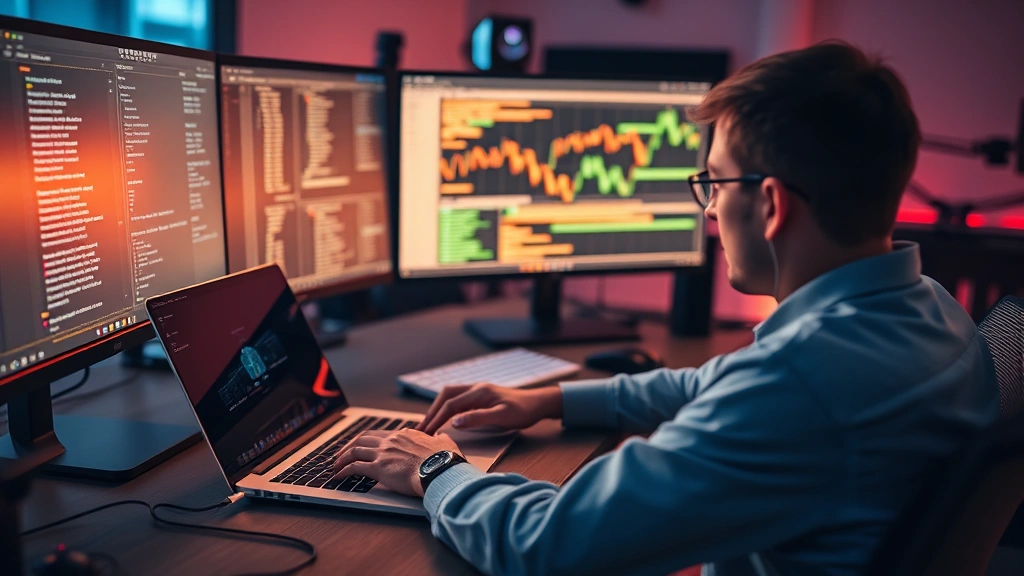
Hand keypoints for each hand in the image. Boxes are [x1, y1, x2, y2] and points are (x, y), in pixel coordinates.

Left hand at [333, 429, 461, 496]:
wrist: (440, 469)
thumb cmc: (444, 460)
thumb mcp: (445, 444)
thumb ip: (441, 439)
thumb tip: (442, 436)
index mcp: (405, 434)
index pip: (381, 434)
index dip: (369, 440)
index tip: (363, 446)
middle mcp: (392, 440)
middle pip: (363, 438)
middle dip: (350, 445)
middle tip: (342, 454)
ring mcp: (383, 452)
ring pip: (355, 450)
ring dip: (342, 458)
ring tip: (335, 466)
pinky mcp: (378, 468)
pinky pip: (355, 467)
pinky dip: (344, 471)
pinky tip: (339, 476)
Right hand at [416, 383, 562, 435]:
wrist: (538, 404)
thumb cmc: (522, 411)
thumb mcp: (502, 417)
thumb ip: (478, 418)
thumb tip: (454, 421)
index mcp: (479, 391)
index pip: (451, 404)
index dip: (437, 418)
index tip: (426, 432)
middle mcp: (475, 388)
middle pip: (445, 395)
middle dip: (431, 411)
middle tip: (420, 428)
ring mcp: (477, 391)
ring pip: (450, 396)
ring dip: (437, 408)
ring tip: (427, 424)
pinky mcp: (480, 397)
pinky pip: (457, 400)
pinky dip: (446, 408)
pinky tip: (443, 418)